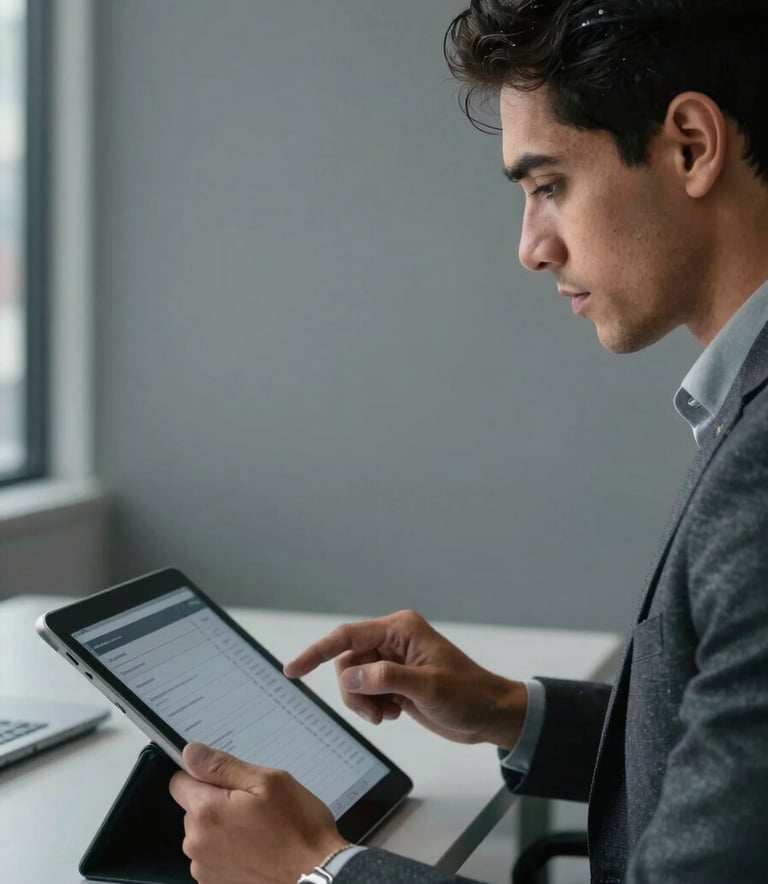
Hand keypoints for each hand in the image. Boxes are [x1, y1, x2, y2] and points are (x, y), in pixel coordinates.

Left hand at [169, 742, 346, 883]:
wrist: (316, 877)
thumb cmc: (297, 827)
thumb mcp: (268, 782)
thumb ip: (223, 766)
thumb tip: (191, 752)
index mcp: (207, 812)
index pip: (180, 782)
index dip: (204, 776)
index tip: (229, 781)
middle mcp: (196, 844)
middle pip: (193, 809)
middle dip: (217, 802)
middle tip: (253, 805)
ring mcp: (204, 869)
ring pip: (204, 833)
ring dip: (223, 828)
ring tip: (258, 830)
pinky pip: (213, 856)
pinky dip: (230, 851)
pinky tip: (256, 850)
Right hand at [284, 609, 526, 747]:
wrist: (488, 715)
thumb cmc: (467, 694)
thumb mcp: (427, 687)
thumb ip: (385, 678)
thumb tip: (349, 677)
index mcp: (399, 629)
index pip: (347, 637)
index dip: (317, 651)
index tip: (293, 669)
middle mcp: (392, 641)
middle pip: (347, 663)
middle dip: (354, 691)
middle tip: (376, 712)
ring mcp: (393, 662)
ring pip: (354, 680)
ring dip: (363, 702)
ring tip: (388, 714)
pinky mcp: (395, 681)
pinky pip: (365, 692)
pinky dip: (372, 707)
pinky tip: (395, 713)